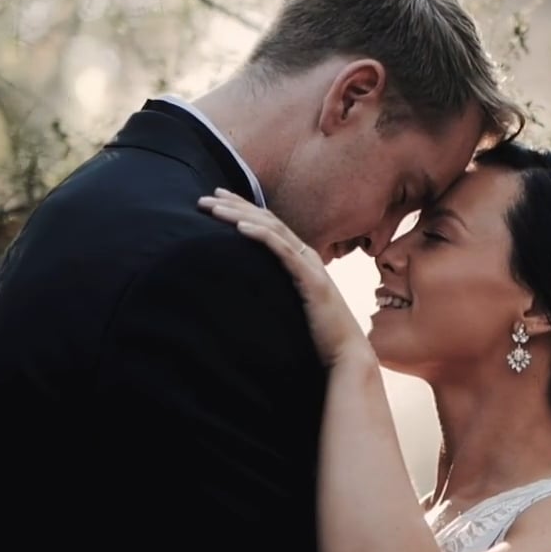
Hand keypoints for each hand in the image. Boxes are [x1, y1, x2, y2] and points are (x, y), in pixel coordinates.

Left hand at [198, 189, 364, 366]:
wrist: (345, 354)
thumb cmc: (318, 335)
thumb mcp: (290, 306)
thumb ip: (275, 292)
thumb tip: (249, 292)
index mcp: (302, 260)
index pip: (269, 226)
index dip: (243, 209)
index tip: (217, 200)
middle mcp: (307, 256)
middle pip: (267, 220)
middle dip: (236, 205)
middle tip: (206, 198)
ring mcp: (310, 265)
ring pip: (272, 229)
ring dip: (241, 215)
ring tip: (215, 208)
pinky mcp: (311, 279)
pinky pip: (283, 250)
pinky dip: (261, 235)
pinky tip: (240, 227)